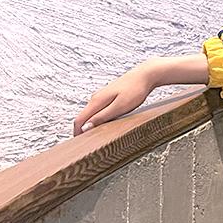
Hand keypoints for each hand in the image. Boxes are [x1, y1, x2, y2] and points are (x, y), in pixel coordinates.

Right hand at [73, 53, 208, 134]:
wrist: (145, 75)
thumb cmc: (135, 91)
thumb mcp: (119, 107)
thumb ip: (102, 117)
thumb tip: (86, 127)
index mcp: (96, 101)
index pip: (79, 120)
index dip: (76, 133)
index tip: (78, 146)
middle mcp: (95, 98)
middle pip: (83, 117)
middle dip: (82, 131)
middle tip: (86, 146)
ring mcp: (101, 96)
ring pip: (90, 113)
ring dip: (89, 125)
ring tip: (94, 139)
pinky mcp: (108, 96)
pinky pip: (98, 110)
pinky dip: (97, 119)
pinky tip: (103, 126)